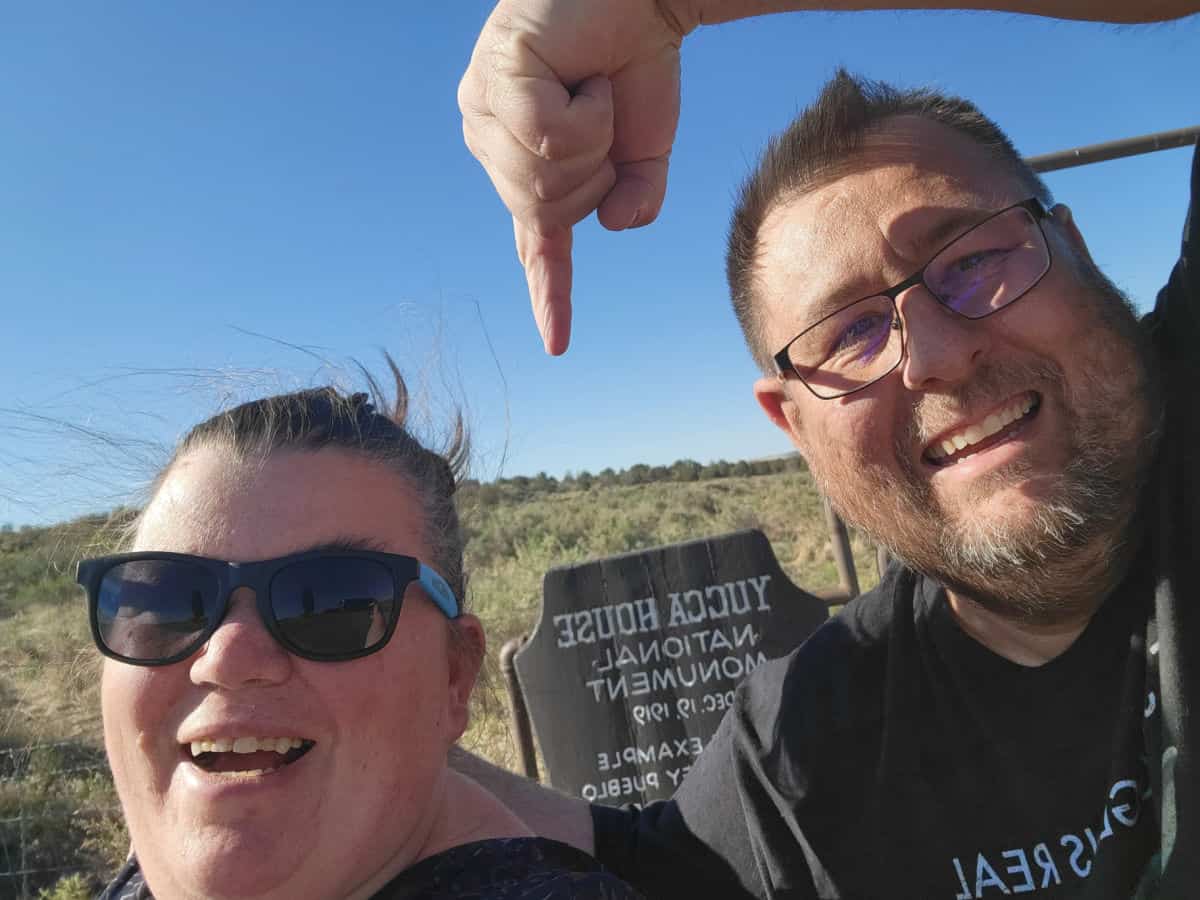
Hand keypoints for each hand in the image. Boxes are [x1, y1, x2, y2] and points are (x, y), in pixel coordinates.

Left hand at [459, 0, 690, 353]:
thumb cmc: (635, 65)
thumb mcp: (645, 153)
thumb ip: (635, 198)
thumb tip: (613, 225)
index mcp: (521, 165)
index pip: (534, 241)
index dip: (552, 293)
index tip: (558, 345)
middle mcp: (490, 141)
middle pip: (546, 211)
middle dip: (596, 174)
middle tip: (604, 112)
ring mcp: (483, 110)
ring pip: (544, 180)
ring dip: (594, 139)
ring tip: (592, 88)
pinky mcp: (493, 79)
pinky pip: (547, 138)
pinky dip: (585, 112)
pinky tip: (581, 75)